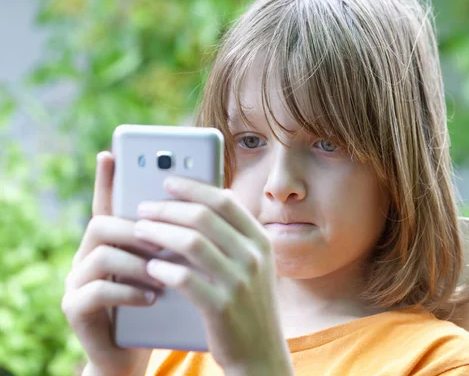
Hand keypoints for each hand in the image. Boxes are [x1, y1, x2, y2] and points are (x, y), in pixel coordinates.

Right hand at [62, 152, 162, 375]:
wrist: (138, 352)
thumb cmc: (161, 303)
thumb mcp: (171, 266)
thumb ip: (176, 238)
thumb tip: (208, 202)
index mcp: (113, 242)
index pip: (108, 202)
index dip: (106, 178)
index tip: (110, 152)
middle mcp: (89, 255)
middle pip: (104, 223)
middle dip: (139, 229)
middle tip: (167, 238)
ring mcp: (77, 281)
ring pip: (100, 254)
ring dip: (138, 262)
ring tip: (164, 274)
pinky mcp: (75, 308)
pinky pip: (95, 291)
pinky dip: (129, 291)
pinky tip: (154, 297)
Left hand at [132, 176, 292, 375]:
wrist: (261, 354)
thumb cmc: (248, 305)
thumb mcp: (253, 266)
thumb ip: (234, 236)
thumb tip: (208, 200)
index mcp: (260, 241)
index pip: (224, 201)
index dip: (193, 187)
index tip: (168, 181)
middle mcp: (254, 257)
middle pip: (203, 216)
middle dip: (168, 208)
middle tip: (143, 208)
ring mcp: (239, 282)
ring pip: (191, 243)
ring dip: (159, 233)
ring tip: (139, 231)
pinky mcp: (222, 307)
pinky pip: (185, 279)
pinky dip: (163, 269)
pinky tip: (150, 267)